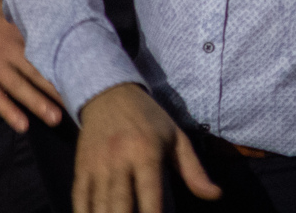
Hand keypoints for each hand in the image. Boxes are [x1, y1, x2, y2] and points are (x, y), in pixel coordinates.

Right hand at [0, 0, 63, 131]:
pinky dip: (9, 112)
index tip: (81, 73)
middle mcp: (7, 49)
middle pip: (36, 71)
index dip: (62, 61)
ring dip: (37, 104)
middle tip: (76, 102)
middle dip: (56, 88)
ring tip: (55, 118)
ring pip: (18, 88)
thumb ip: (30, 16)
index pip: (45, 47)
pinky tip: (23, 125)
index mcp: (18, 30)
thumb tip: (61, 13)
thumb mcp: (9, 6)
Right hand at [73, 82, 219, 212]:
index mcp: (146, 153)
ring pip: (99, 206)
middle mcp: (119, 161)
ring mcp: (97, 166)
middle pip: (120, 205)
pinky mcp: (81, 169)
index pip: (150, 195)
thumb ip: (193, 170)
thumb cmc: (148, 118)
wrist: (108, 93)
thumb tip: (215, 195)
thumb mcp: (175, 137)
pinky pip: (80, 199)